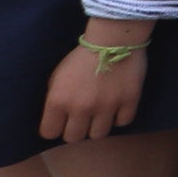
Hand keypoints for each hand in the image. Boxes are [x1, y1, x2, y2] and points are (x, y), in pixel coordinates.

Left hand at [43, 23, 148, 142]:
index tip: (60, 121)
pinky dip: (118, 117)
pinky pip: (122, 123)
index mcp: (58, 100)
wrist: (113, 39)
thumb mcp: (58, 76)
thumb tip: (58, 118)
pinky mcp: (128, 102)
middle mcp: (81, 108)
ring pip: (98, 135)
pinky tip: (116, 107)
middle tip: (81, 118)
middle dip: (75, 129)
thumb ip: (56, 99)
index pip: (49, 132)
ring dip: (97, 126)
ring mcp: (106, 107)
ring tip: (99, 115)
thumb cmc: (81, 56)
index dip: (54, 127)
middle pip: (73, 138)